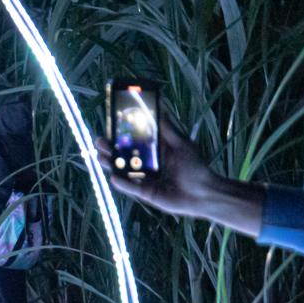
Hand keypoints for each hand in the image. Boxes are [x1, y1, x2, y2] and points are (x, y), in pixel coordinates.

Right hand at [97, 118, 214, 215]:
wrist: (204, 192)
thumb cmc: (196, 167)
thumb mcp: (181, 143)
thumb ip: (167, 129)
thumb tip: (160, 109)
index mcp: (155, 152)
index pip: (134, 142)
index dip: (121, 136)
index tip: (110, 126)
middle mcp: (147, 166)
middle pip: (124, 156)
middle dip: (111, 149)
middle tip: (100, 141)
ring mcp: (145, 180)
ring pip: (124, 171)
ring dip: (111, 164)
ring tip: (99, 156)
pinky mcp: (146, 193)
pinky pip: (131, 188)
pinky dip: (122, 183)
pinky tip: (113, 177)